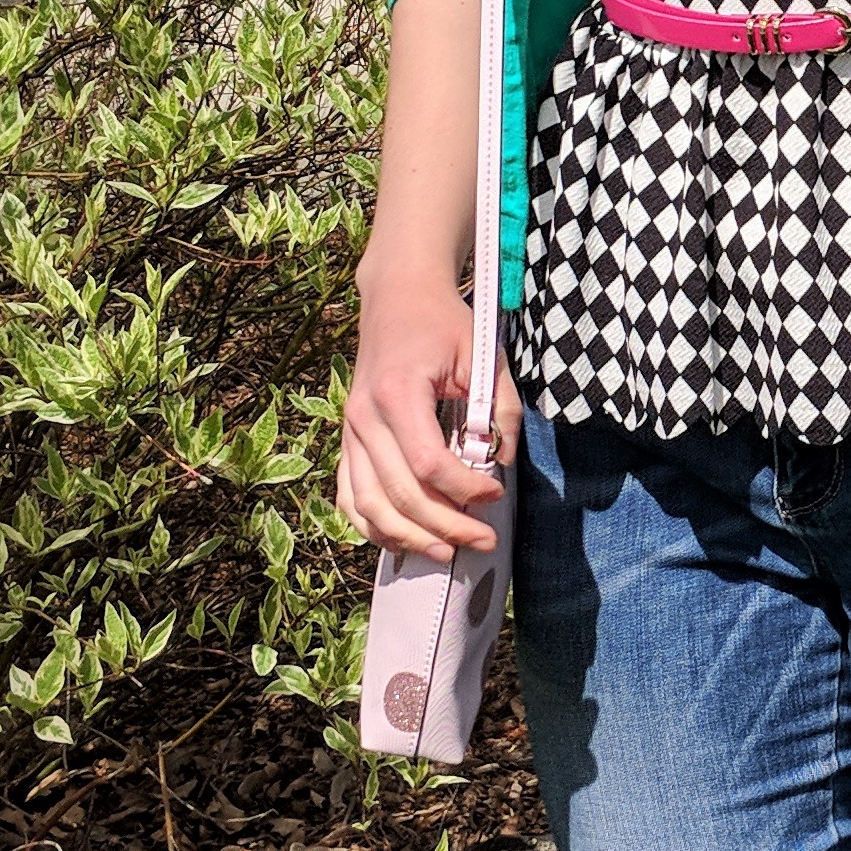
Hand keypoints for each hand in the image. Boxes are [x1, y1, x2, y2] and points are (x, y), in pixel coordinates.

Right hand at [340, 273, 522, 561]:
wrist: (398, 296)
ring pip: (368, 504)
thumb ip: (501, 409)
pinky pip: (349, 496)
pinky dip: (372, 525)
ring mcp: (349, 431)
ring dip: (408, 536)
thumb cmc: (444, 324)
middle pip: (399, 493)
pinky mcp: (347, 440)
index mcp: (397, 393)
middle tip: (483, 541)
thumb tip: (503, 462)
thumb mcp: (484, 355)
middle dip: (445, 525)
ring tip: (447, 553)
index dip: (464, 488)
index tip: (496, 492)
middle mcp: (363, 417)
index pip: (427, 462)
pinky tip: (404, 539)